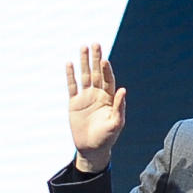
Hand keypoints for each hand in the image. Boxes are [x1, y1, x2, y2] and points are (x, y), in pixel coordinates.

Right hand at [66, 43, 125, 172]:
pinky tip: (69, 63)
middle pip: (96, 73)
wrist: (92, 149)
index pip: (108, 80)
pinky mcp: (74, 103)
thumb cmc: (107, 137)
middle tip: (95, 43)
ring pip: (84, 76)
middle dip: (95, 59)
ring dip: (83, 62)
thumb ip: (119, 106)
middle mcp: (98, 95)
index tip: (104, 60)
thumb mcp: (116, 123)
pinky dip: (70, 75)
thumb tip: (123, 89)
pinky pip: (72, 86)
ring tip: (83, 47)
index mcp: (109, 98)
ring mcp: (85, 97)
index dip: (106, 70)